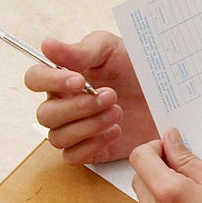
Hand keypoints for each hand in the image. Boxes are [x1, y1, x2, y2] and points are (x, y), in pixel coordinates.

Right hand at [28, 27, 153, 169]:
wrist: (167, 95)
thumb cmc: (137, 68)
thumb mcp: (112, 51)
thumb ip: (80, 51)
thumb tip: (46, 46)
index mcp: (63, 78)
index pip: (35, 79)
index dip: (50, 81)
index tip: (79, 81)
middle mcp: (63, 104)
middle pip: (45, 114)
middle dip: (78, 107)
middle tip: (111, 96)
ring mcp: (75, 129)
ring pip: (57, 137)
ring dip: (88, 126)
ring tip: (118, 113)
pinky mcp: (89, 149)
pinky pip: (72, 156)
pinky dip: (91, 145)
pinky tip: (114, 131)